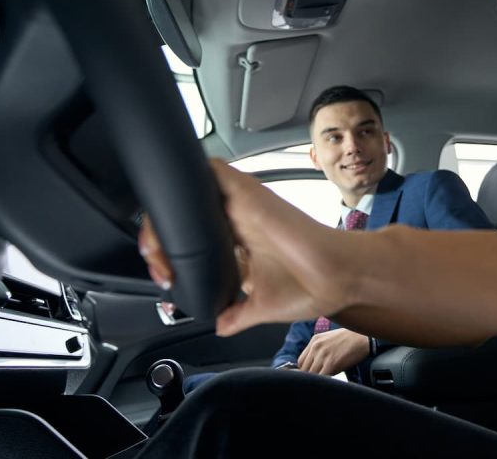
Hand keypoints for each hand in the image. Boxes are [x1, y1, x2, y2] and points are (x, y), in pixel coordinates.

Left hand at [139, 159, 358, 335]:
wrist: (338, 277)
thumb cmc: (311, 286)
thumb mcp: (260, 307)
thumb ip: (236, 314)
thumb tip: (220, 327)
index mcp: (239, 239)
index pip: (193, 232)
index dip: (169, 251)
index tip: (167, 279)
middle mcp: (238, 218)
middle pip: (186, 208)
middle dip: (158, 235)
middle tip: (159, 267)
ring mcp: (242, 203)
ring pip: (190, 186)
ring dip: (167, 211)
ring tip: (157, 247)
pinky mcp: (249, 192)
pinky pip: (210, 170)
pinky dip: (187, 179)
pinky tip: (175, 206)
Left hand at [297, 328, 369, 375]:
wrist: (364, 338)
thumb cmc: (350, 340)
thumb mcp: (330, 339)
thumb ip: (319, 350)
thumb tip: (314, 367)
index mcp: (315, 340)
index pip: (300, 361)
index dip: (305, 370)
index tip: (311, 376)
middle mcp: (316, 346)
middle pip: (304, 369)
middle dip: (310, 376)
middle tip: (319, 380)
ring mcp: (323, 354)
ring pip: (311, 374)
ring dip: (317, 379)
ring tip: (326, 380)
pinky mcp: (331, 363)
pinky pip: (321, 377)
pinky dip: (324, 381)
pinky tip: (330, 380)